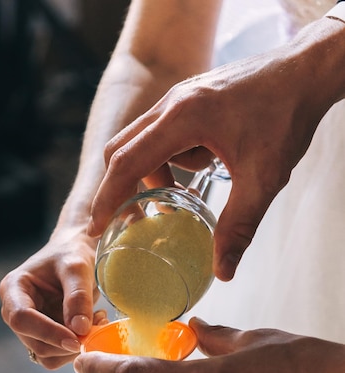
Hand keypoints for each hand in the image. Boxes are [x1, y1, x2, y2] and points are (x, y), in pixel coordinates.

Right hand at [0, 228, 107, 368]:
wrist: (77, 253)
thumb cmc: (72, 253)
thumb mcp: (77, 267)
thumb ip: (78, 296)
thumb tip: (80, 330)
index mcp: (13, 289)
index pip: (21, 319)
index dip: (48, 332)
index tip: (76, 338)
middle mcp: (15, 310)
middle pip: (35, 343)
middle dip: (67, 342)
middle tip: (97, 324)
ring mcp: (30, 326)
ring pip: (47, 355)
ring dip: (74, 348)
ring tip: (97, 322)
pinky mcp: (45, 336)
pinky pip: (58, 354)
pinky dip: (76, 349)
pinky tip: (91, 327)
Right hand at [89, 17, 344, 280]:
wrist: (307, 71)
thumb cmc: (287, 115)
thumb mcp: (263, 178)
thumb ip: (239, 226)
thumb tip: (222, 270)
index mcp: (183, 118)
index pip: (127, 161)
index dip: (107, 197)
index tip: (95, 226)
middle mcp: (173, 103)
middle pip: (123, 149)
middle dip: (122, 187)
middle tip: (131, 219)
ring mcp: (180, 97)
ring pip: (143, 141)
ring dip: (153, 174)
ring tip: (181, 198)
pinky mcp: (190, 99)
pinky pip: (163, 133)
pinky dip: (172, 158)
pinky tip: (202, 168)